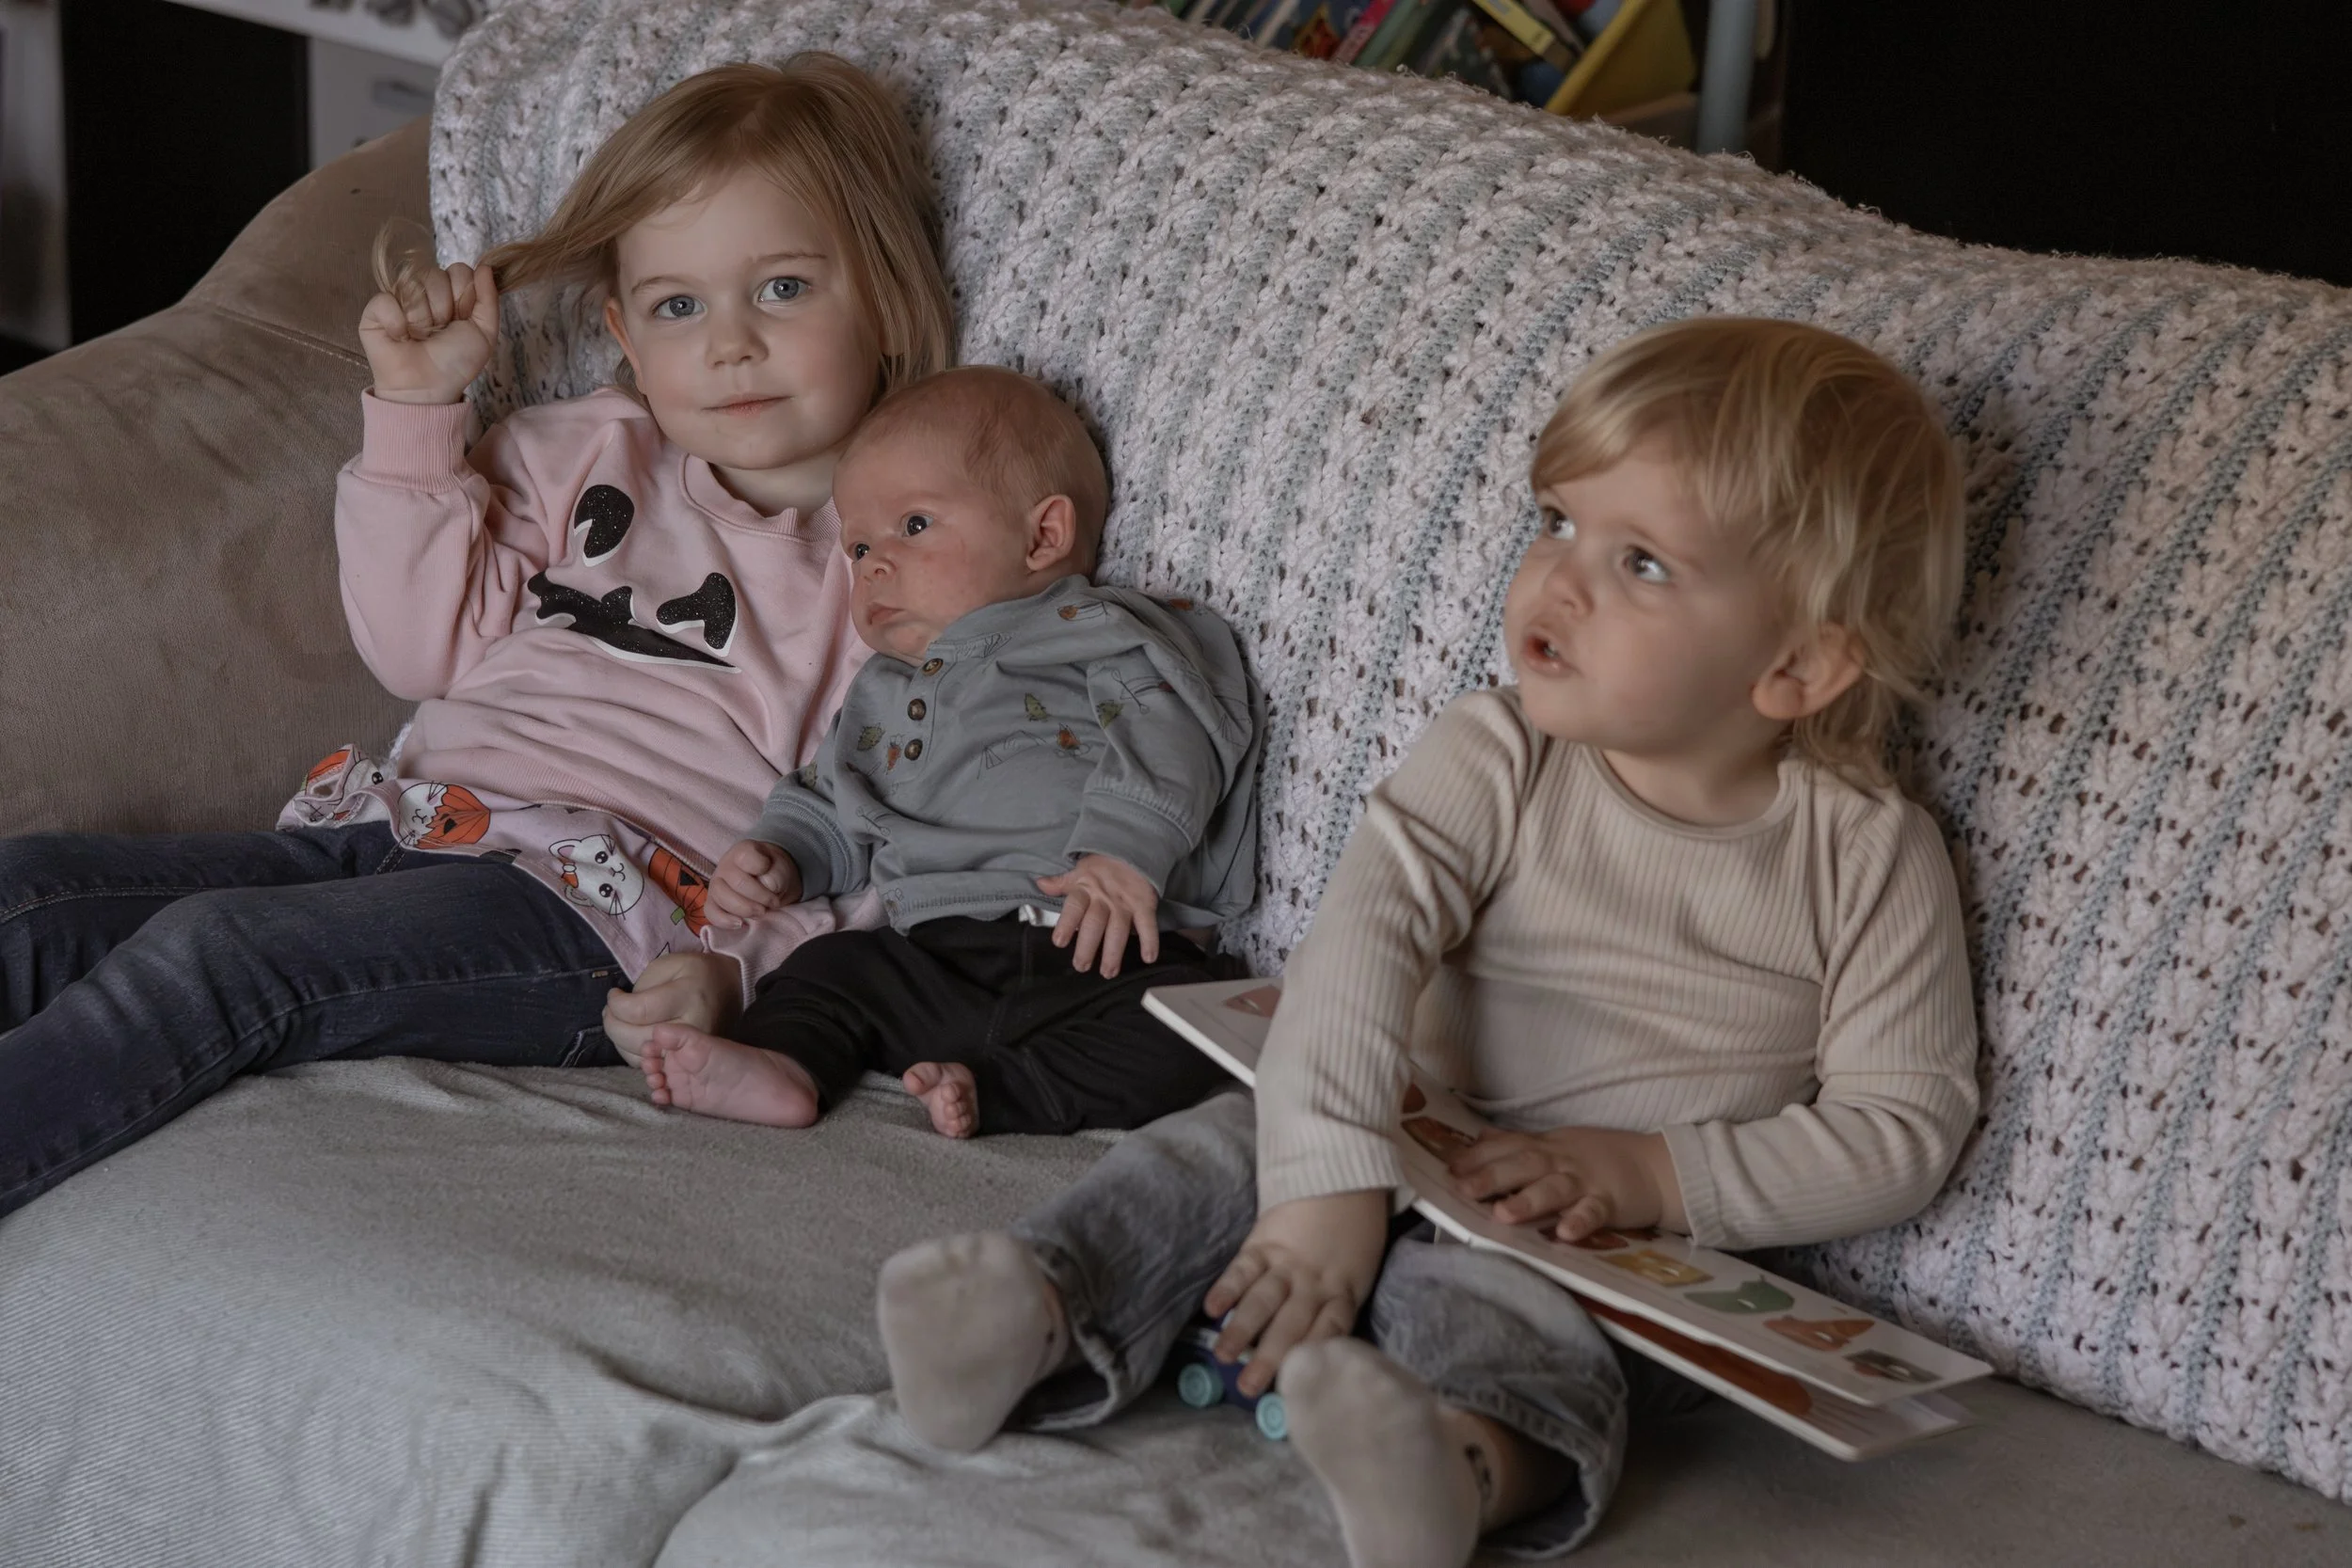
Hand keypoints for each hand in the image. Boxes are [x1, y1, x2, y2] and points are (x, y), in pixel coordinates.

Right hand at [359, 259, 498, 404]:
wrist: (428, 387)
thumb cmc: (456, 362)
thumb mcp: (484, 333)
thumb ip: (489, 299)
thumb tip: (486, 267)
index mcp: (451, 295)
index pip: (459, 270)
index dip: (463, 294)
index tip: (461, 318)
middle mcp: (424, 292)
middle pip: (435, 274)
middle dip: (443, 308)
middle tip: (439, 332)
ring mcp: (399, 298)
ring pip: (412, 285)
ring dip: (422, 319)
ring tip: (420, 337)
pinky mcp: (376, 310)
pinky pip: (386, 299)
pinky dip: (397, 322)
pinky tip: (400, 337)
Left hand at [602, 951, 741, 1067]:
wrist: (730, 987)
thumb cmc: (695, 972)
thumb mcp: (669, 964)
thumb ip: (643, 985)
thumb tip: (622, 1010)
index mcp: (688, 996)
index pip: (637, 1012)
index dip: (616, 1005)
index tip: (614, 994)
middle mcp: (692, 1027)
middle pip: (636, 1039)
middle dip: (612, 1025)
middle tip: (610, 1011)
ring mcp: (692, 1049)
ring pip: (640, 1057)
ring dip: (620, 1041)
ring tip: (619, 1022)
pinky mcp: (689, 1059)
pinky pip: (652, 1064)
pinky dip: (634, 1051)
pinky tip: (633, 1034)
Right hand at [708, 839, 800, 926]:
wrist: (768, 882)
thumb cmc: (773, 873)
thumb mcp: (782, 869)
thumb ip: (778, 874)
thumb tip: (769, 885)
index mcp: (743, 851)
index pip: (747, 857)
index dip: (762, 869)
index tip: (775, 877)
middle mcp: (726, 865)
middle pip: (738, 882)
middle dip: (760, 897)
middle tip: (774, 903)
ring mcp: (716, 883)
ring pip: (722, 897)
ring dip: (745, 910)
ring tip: (762, 912)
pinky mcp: (713, 901)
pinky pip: (711, 912)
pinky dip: (724, 921)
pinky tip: (740, 923)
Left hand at [1034, 854, 1159, 977]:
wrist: (1134, 849)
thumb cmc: (1104, 866)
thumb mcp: (1080, 871)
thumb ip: (1061, 883)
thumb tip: (1040, 884)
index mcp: (1085, 889)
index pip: (1074, 908)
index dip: (1066, 924)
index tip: (1059, 942)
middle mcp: (1104, 898)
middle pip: (1094, 924)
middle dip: (1088, 946)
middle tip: (1081, 966)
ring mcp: (1125, 903)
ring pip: (1118, 930)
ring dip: (1113, 952)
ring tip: (1108, 972)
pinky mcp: (1144, 905)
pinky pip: (1147, 925)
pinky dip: (1149, 941)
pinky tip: (1148, 958)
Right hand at [1200, 1191, 1388, 1395]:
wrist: (1342, 1176)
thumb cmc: (1356, 1231)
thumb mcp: (1362, 1272)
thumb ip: (1340, 1305)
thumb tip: (1320, 1349)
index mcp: (1344, 1292)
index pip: (1329, 1332)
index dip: (1313, 1358)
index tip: (1299, 1388)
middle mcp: (1314, 1283)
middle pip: (1291, 1325)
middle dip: (1270, 1358)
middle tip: (1249, 1388)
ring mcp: (1286, 1262)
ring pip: (1263, 1300)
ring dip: (1241, 1329)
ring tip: (1223, 1355)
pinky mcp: (1263, 1241)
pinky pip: (1243, 1268)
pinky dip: (1227, 1287)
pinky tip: (1211, 1308)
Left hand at [1445, 1127, 1684, 1241]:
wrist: (1658, 1165)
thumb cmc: (1601, 1157)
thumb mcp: (1558, 1144)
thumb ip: (1519, 1143)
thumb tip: (1480, 1137)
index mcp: (1548, 1147)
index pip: (1507, 1146)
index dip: (1477, 1156)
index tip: (1448, 1168)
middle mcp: (1562, 1161)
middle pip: (1524, 1164)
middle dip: (1491, 1175)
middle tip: (1461, 1189)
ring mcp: (1587, 1180)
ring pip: (1555, 1187)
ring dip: (1529, 1200)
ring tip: (1503, 1214)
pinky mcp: (1612, 1201)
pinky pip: (1595, 1211)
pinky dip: (1580, 1220)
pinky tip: (1564, 1233)